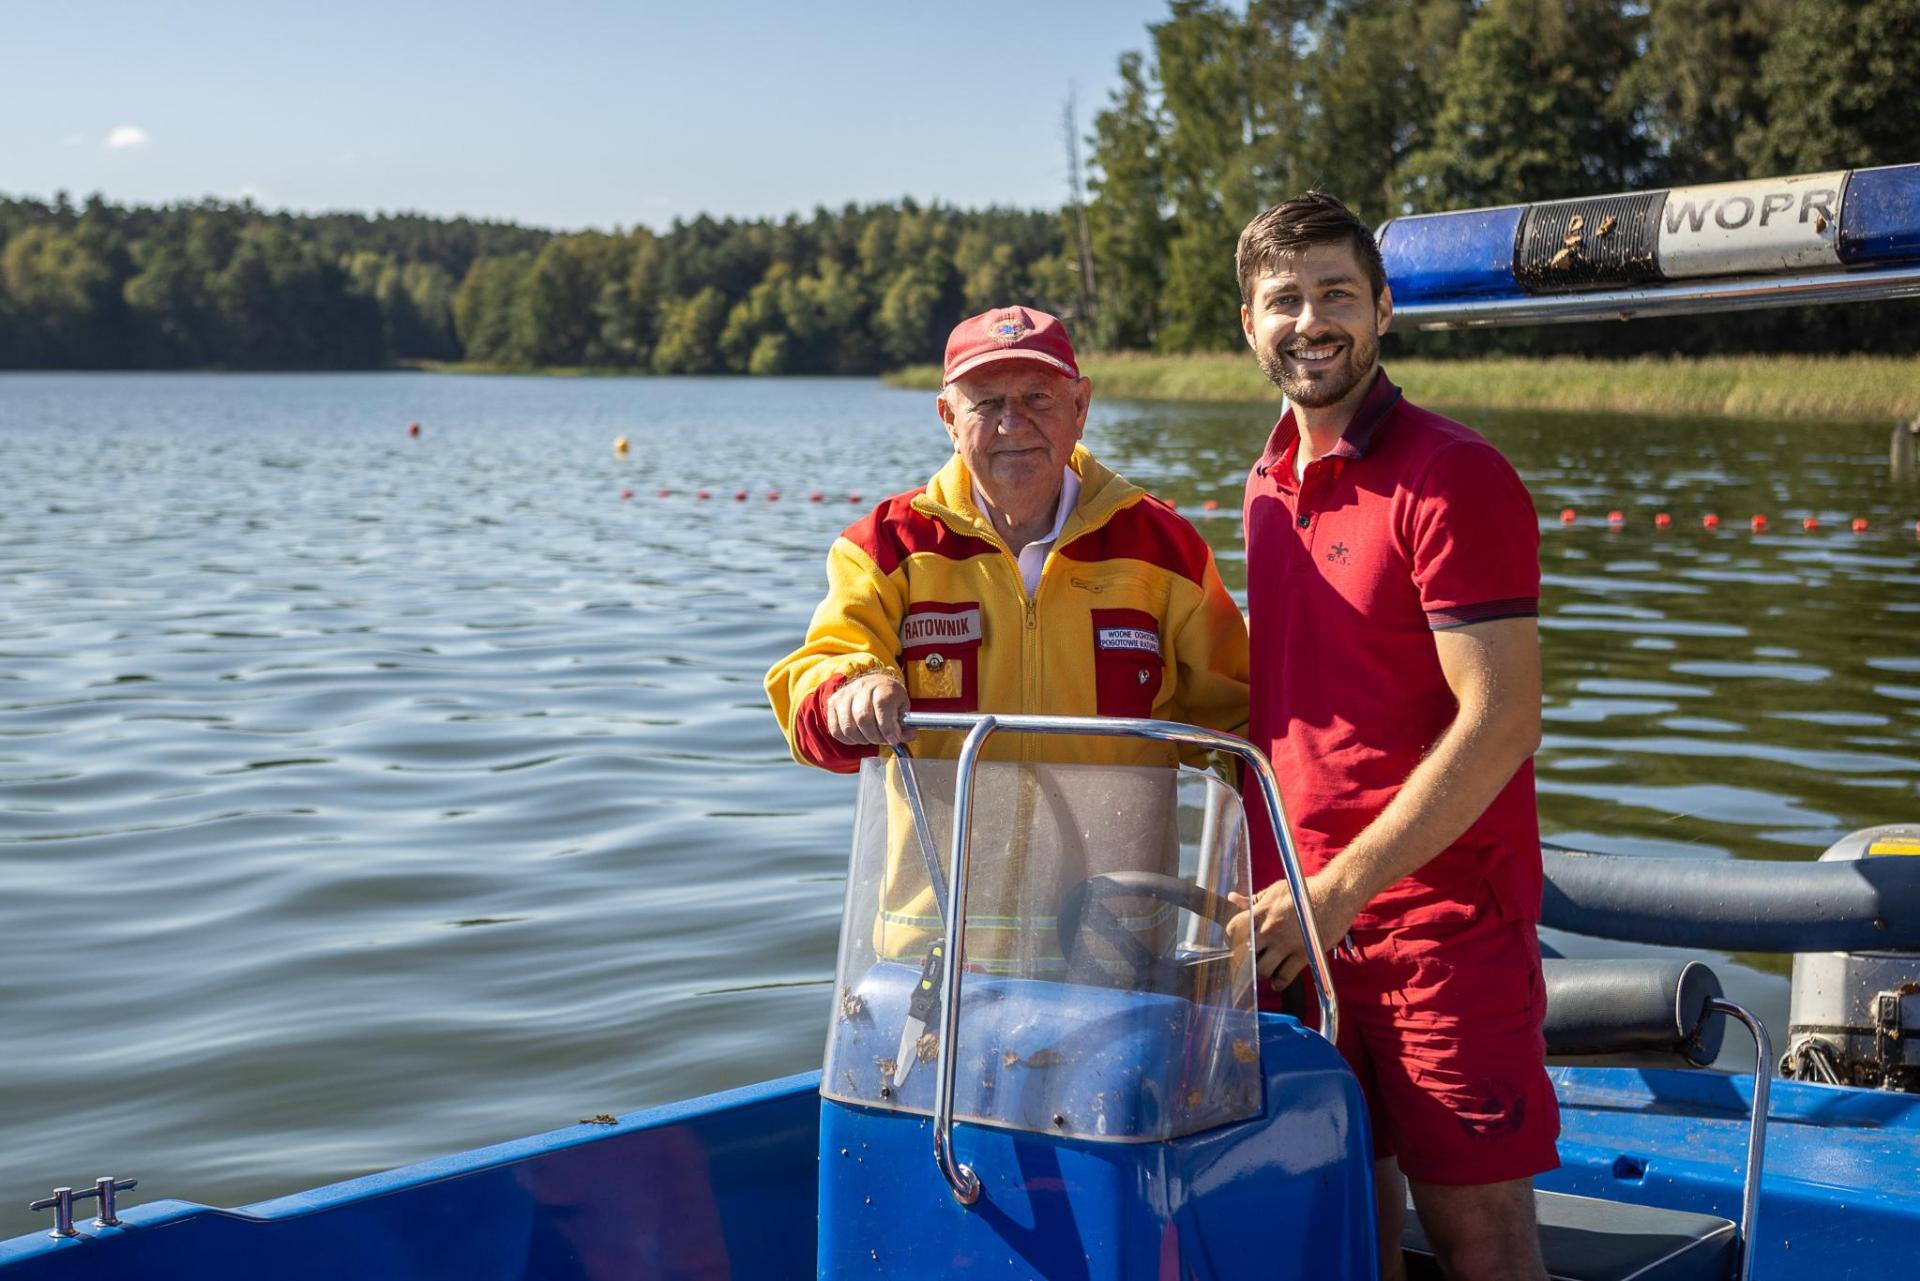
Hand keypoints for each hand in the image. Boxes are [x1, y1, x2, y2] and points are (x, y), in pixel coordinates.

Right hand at [825, 671, 914, 745]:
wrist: (871, 684)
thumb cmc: (887, 697)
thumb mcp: (902, 706)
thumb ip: (905, 724)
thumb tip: (908, 736)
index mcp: (882, 686)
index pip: (882, 705)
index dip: (888, 727)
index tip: (893, 739)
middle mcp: (861, 688)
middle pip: (863, 719)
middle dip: (875, 737)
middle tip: (883, 740)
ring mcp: (844, 695)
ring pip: (849, 728)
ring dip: (862, 739)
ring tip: (870, 737)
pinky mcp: (832, 704)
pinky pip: (836, 731)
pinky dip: (849, 739)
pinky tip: (858, 735)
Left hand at [1226, 875, 1357, 992]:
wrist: (1336, 895)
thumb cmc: (1306, 890)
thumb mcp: (1276, 890)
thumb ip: (1253, 900)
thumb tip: (1232, 898)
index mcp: (1262, 911)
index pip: (1234, 930)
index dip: (1231, 939)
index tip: (1234, 943)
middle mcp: (1271, 929)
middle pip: (1245, 953)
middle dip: (1244, 959)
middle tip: (1248, 961)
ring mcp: (1287, 943)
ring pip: (1263, 970)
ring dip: (1261, 972)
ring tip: (1264, 969)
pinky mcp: (1304, 954)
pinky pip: (1285, 977)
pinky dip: (1278, 983)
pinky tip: (1277, 981)